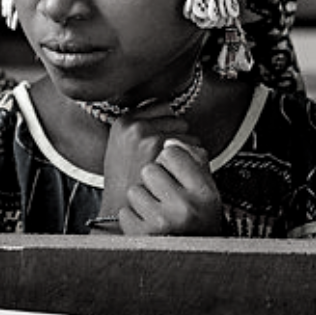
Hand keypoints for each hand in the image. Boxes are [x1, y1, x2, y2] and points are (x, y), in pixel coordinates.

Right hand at [100, 102, 221, 235]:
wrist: (122, 208)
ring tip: (170, 166)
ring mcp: (149, 136)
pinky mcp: (164, 151)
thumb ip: (142, 128)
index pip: (161, 106)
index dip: (166, 124)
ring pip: (187, 131)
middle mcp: (135, 126)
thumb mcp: (122, 147)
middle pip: (176, 117)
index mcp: (123, 122)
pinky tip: (177, 173)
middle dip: (177, 134)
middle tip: (166, 156)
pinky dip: (192, 160)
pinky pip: (193, 146)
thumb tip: (171, 111)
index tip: (164, 140)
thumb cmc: (126, 181)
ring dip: (186, 147)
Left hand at [118, 138, 223, 235]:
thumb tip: (169, 140)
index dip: (169, 160)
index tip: (172, 170)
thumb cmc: (196, 219)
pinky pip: (126, 211)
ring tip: (157, 210)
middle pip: (149, 169)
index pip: (171, 153)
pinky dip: (133, 217)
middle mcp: (185, 207)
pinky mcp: (142, 235)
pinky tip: (148, 223)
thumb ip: (193, 160)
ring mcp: (162, 222)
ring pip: (135, 190)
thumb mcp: (206, 189)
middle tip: (164, 195)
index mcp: (204, 192)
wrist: (188, 258)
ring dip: (142, 199)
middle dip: (153, 180)